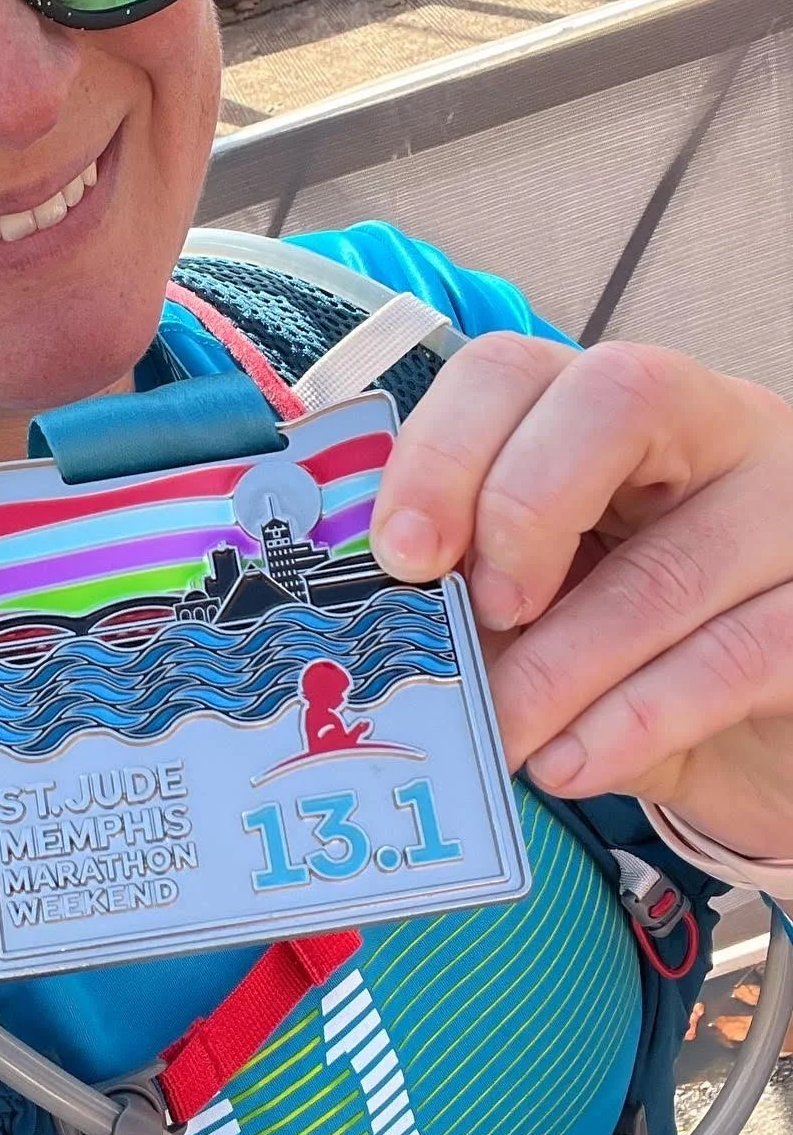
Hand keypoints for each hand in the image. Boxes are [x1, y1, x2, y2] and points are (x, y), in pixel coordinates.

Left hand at [368, 335, 792, 858]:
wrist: (763, 734)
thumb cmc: (634, 647)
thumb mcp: (546, 605)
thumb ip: (474, 591)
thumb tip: (383, 626)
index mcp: (613, 410)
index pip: (515, 370)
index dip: (444, 450)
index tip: (400, 556)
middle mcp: (716, 428)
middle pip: (615, 399)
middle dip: (519, 511)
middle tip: (478, 617)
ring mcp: (789, 510)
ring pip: (668, 564)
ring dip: (559, 668)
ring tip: (499, 738)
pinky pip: (733, 657)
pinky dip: (634, 722)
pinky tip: (570, 765)